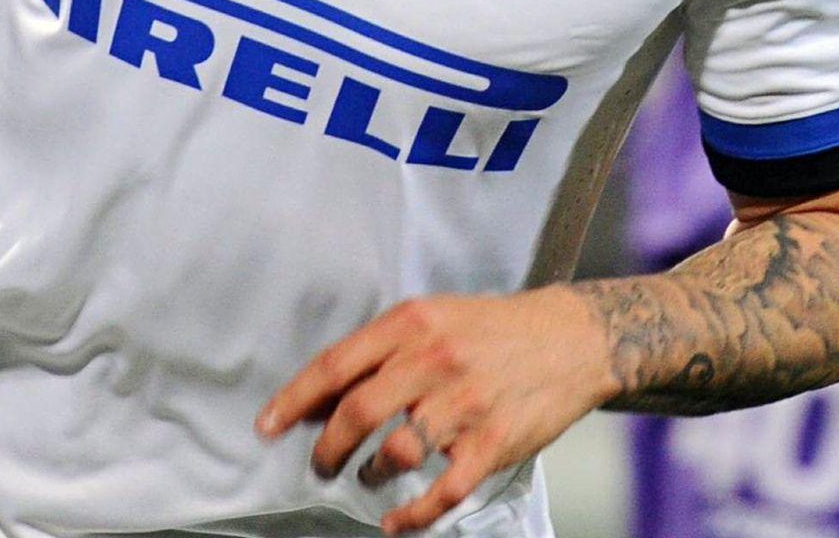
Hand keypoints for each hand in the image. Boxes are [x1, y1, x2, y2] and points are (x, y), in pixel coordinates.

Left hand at [256, 289, 612, 533]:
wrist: (571, 338)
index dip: (294, 400)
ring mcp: (465, 404)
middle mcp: (434, 361)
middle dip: (327, 448)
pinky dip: (413, 516)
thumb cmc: (491, 330)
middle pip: (358, 413)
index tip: (267, 426)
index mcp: (411, 324)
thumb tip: (319, 398)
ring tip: (368, 477)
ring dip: (370, 474)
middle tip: (319, 464)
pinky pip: (444, 490)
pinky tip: (397, 523)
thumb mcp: (430, 320)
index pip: (335, 366)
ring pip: (396, 453)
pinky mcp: (493, 442)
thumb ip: (377, 355)